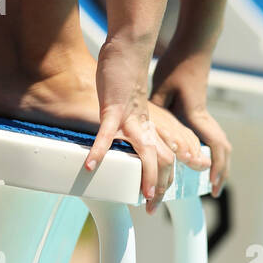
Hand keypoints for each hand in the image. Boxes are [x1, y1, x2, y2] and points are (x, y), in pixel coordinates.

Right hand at [86, 34, 179, 213]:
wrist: (126, 54)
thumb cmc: (130, 87)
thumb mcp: (142, 114)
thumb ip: (146, 133)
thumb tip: (147, 151)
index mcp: (156, 129)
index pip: (171, 160)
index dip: (170, 180)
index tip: (163, 199)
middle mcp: (149, 126)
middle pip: (164, 161)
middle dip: (160, 186)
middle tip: (152, 208)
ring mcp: (133, 118)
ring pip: (147, 151)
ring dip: (147, 175)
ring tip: (143, 195)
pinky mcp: (114, 109)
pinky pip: (106, 133)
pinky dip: (99, 150)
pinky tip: (91, 166)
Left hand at [151, 48, 230, 194]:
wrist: (192, 48)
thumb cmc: (176, 66)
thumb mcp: (162, 90)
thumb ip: (156, 113)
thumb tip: (149, 136)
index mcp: (197, 116)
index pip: (213, 147)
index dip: (215, 168)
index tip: (212, 186)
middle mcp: (205, 119)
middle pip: (222, 150)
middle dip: (221, 171)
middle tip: (214, 191)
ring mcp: (205, 115)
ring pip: (219, 144)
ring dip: (218, 163)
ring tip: (211, 179)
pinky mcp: (200, 111)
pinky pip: (210, 137)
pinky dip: (210, 151)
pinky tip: (200, 157)